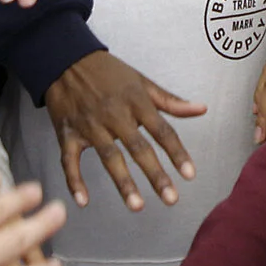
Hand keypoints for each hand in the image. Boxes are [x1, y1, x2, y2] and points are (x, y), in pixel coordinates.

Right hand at [44, 51, 205, 209]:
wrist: (64, 59)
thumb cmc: (108, 72)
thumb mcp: (141, 81)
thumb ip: (170, 101)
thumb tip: (201, 109)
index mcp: (135, 101)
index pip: (162, 130)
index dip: (177, 153)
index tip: (190, 175)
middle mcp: (114, 114)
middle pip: (138, 148)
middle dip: (155, 175)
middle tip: (171, 199)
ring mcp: (89, 125)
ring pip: (108, 157)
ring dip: (123, 182)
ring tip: (137, 206)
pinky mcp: (67, 133)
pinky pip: (69, 161)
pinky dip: (74, 181)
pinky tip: (83, 201)